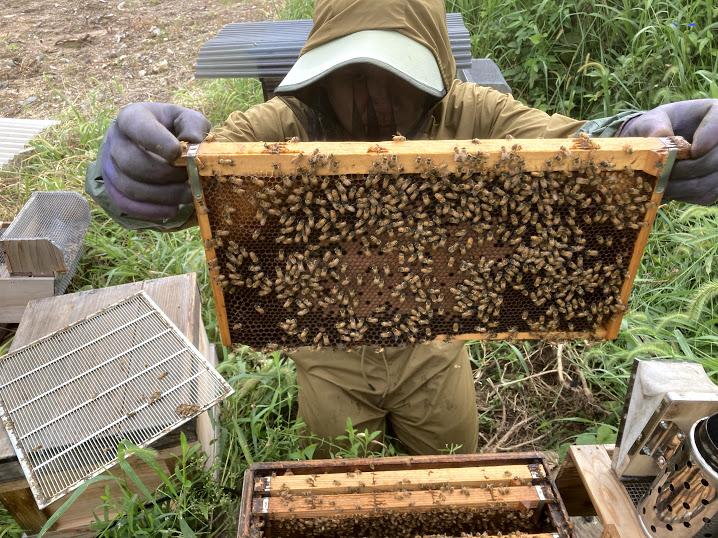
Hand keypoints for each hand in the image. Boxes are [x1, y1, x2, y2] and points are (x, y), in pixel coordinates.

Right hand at [101, 102, 210, 219]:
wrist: (157, 143)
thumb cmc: (173, 129)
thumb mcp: (186, 119)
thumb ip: (192, 124)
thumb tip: (193, 140)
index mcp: (132, 117)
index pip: (139, 128)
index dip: (159, 142)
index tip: (179, 153)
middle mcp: (114, 140)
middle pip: (132, 164)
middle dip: (165, 175)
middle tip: (188, 178)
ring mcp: (109, 166)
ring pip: (130, 187)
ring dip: (163, 195)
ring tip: (187, 194)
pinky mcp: (112, 187)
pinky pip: (125, 204)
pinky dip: (150, 211)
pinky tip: (172, 210)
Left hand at [620, 99, 717, 204]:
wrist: (653, 147)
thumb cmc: (653, 128)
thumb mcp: (648, 121)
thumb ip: (652, 125)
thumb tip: (661, 136)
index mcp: (714, 114)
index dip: (710, 138)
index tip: (692, 150)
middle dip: (691, 168)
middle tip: (665, 172)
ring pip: (713, 180)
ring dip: (685, 186)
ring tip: (661, 184)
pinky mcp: (714, 184)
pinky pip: (705, 195)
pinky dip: (685, 195)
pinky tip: (669, 189)